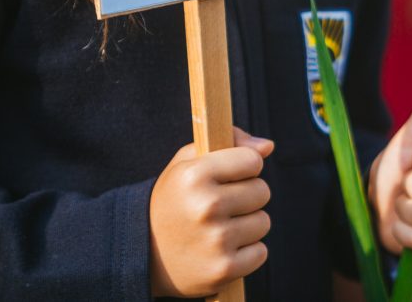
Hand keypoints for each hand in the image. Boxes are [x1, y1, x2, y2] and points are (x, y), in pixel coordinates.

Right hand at [149, 127, 273, 297]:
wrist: (145, 254)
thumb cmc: (175, 200)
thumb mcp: (187, 163)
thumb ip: (229, 142)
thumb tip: (267, 146)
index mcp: (195, 176)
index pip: (253, 160)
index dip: (244, 167)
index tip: (230, 176)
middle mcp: (206, 207)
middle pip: (262, 191)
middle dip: (247, 196)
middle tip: (221, 205)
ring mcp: (216, 241)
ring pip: (263, 222)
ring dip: (247, 225)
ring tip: (219, 227)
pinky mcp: (225, 269)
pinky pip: (260, 252)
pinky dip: (246, 252)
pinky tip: (222, 250)